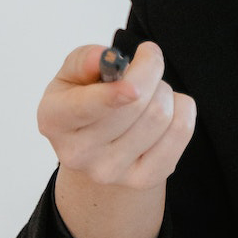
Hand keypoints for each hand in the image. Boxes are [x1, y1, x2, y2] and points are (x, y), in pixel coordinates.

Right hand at [39, 42, 195, 190]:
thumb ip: (84, 59)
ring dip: (164, 91)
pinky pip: (181, 131)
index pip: (84, 108)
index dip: (112, 96)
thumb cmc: (86, 99)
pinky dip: (182, 108)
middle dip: (150, 71)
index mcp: (54, 120)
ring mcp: (110, 171)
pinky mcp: (144, 179)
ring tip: (149, 94)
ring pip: (161, 115)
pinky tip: (166, 111)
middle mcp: (77, 153)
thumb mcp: (73, 75)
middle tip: (146, 64)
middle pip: (136, 104)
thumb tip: (103, 57)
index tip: (132, 87)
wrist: (98, 149)